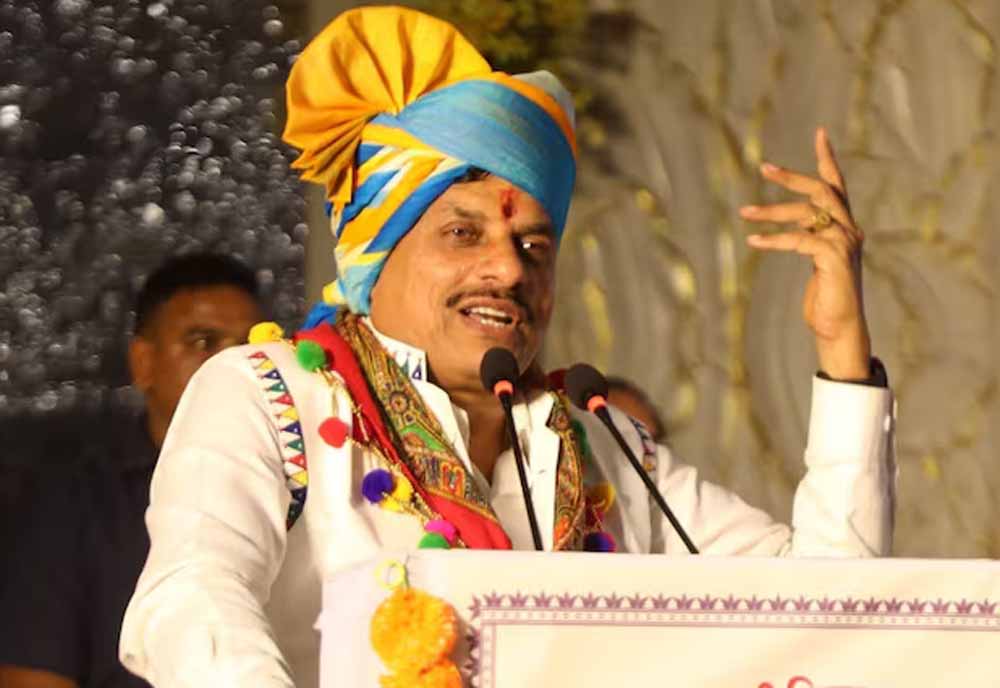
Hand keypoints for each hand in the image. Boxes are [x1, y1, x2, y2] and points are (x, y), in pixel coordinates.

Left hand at [740, 127, 870, 380]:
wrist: (839, 328)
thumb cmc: (825, 298)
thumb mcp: (817, 261)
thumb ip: (811, 238)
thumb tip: (794, 224)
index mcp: (845, 227)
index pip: (837, 185)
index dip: (828, 159)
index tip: (820, 132)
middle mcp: (849, 230)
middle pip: (822, 190)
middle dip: (792, 177)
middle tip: (763, 167)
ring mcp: (844, 243)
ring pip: (807, 213)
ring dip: (772, 210)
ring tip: (745, 211)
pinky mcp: (834, 259)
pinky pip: (800, 240)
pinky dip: (775, 239)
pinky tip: (754, 242)